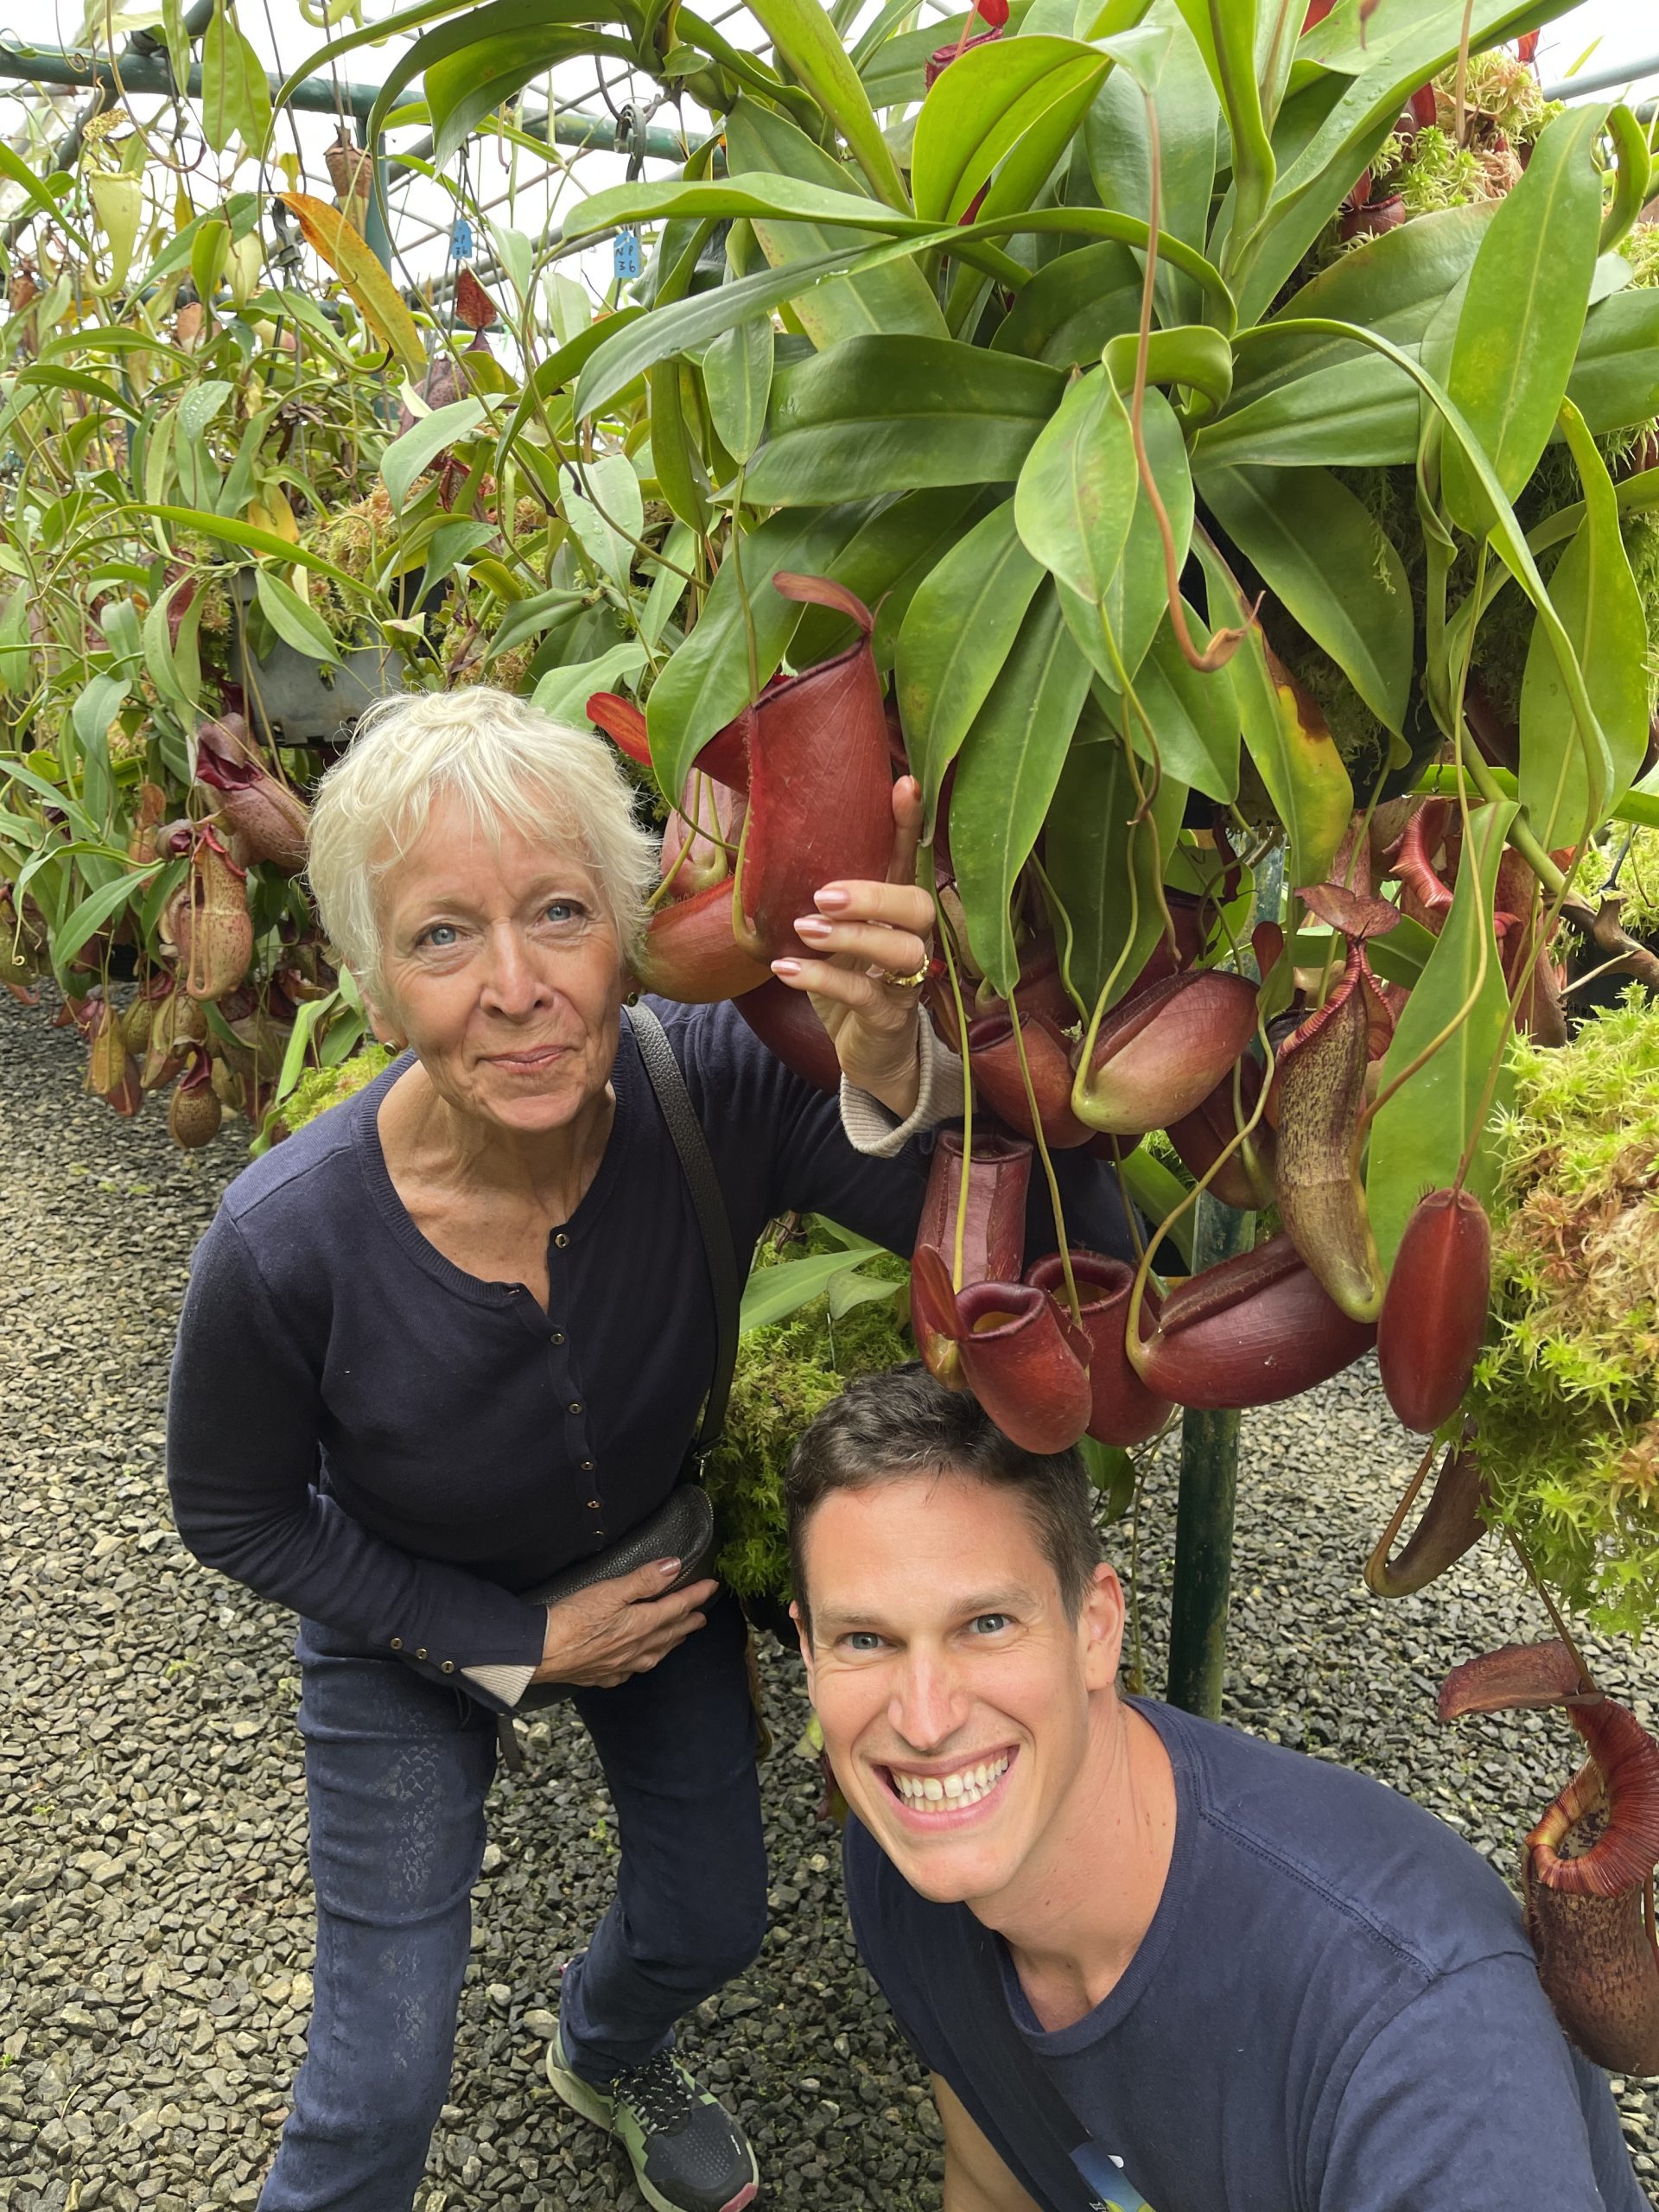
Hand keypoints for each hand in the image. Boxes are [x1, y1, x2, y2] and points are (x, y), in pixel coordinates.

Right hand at [532, 1559, 718, 1689]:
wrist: (541, 1654)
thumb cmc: (574, 1619)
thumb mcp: (610, 1590)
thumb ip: (644, 1580)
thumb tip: (674, 1567)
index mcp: (641, 1624)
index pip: (677, 1607)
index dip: (696, 1596)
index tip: (712, 1587)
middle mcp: (636, 1648)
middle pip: (669, 1633)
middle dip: (688, 1622)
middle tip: (702, 1617)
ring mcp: (620, 1665)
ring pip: (654, 1654)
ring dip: (670, 1643)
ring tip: (679, 1638)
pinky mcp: (602, 1675)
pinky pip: (631, 1671)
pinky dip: (643, 1663)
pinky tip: (639, 1663)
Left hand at [770, 775, 936, 1118]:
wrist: (867, 1054)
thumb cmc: (845, 984)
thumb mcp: (827, 937)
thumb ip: (809, 901)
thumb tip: (756, 852)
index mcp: (894, 912)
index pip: (907, 860)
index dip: (908, 824)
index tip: (903, 785)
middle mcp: (911, 939)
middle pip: (920, 906)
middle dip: (876, 895)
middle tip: (826, 894)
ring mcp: (906, 981)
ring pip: (901, 951)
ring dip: (852, 936)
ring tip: (807, 929)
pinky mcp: (889, 1018)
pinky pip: (864, 996)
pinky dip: (824, 979)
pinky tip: (787, 971)